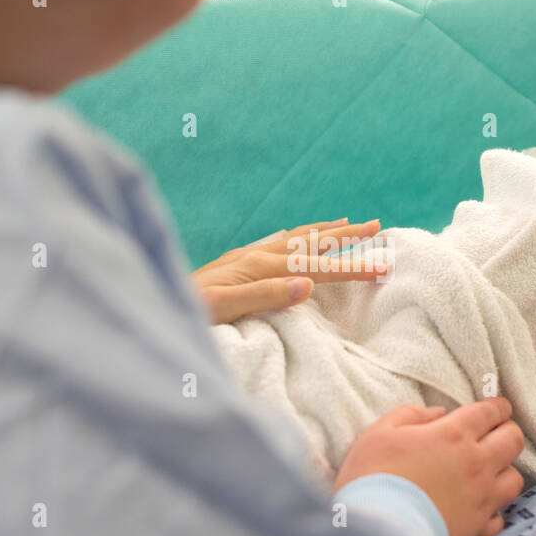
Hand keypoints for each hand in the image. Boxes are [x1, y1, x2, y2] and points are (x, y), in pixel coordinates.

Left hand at [193, 218, 387, 324]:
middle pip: (309, 242)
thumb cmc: (187, 312)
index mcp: (257, 267)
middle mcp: (254, 256)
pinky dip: (296, 237)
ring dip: (323, 230)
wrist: (154, 305)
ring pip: (294, 238)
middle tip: (376, 225)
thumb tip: (307, 285)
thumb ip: (265, 296)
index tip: (381, 266)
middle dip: (345, 235)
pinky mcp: (233, 263)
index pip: (314, 266)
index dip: (350, 267)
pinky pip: (275, 243)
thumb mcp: (224, 309)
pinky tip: (296, 236)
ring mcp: (243, 257)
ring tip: (345, 223)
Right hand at [334, 399, 524, 535]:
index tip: (499, 407)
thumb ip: (410, 415)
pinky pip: (500, 517)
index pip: (490, 412)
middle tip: (496, 434)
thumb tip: (438, 413)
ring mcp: (482, 500)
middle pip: (513, 440)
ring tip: (490, 472)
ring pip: (514, 479)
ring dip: (504, 471)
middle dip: (507, 431)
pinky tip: (478, 508)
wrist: (376, 534)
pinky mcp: (479, 531)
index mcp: (453, 436)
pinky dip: (493, 510)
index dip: (498, 407)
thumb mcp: (379, 434)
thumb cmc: (371, 479)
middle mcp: (476, 465)